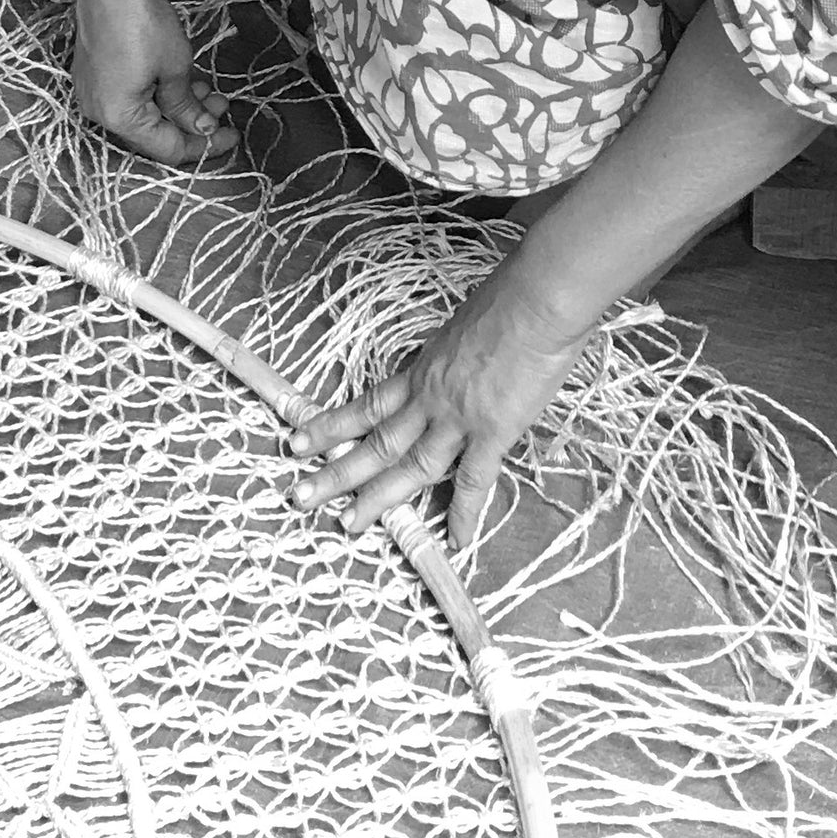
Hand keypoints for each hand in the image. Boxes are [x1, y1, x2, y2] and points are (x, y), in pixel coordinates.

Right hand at [73, 0, 238, 166]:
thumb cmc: (144, 23)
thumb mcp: (175, 69)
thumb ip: (187, 106)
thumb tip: (202, 128)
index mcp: (117, 117)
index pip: (168, 148)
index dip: (204, 145)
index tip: (231, 134)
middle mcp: (99, 110)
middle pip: (154, 131)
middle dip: (193, 121)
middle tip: (223, 105)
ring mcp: (93, 89)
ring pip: (144, 111)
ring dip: (178, 104)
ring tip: (208, 87)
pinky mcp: (94, 70)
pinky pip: (130, 94)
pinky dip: (157, 92)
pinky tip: (183, 79)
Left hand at [289, 263, 590, 549]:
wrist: (536, 299)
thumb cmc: (508, 297)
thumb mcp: (462, 326)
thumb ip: (452, 356)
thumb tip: (456, 366)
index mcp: (422, 370)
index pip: (367, 405)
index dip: (331, 426)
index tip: (299, 441)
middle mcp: (429, 398)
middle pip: (376, 442)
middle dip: (336, 472)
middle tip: (301, 497)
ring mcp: (458, 418)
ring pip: (410, 467)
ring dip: (378, 499)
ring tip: (348, 525)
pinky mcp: (493, 431)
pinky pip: (474, 481)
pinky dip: (463, 513)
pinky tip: (454, 541)